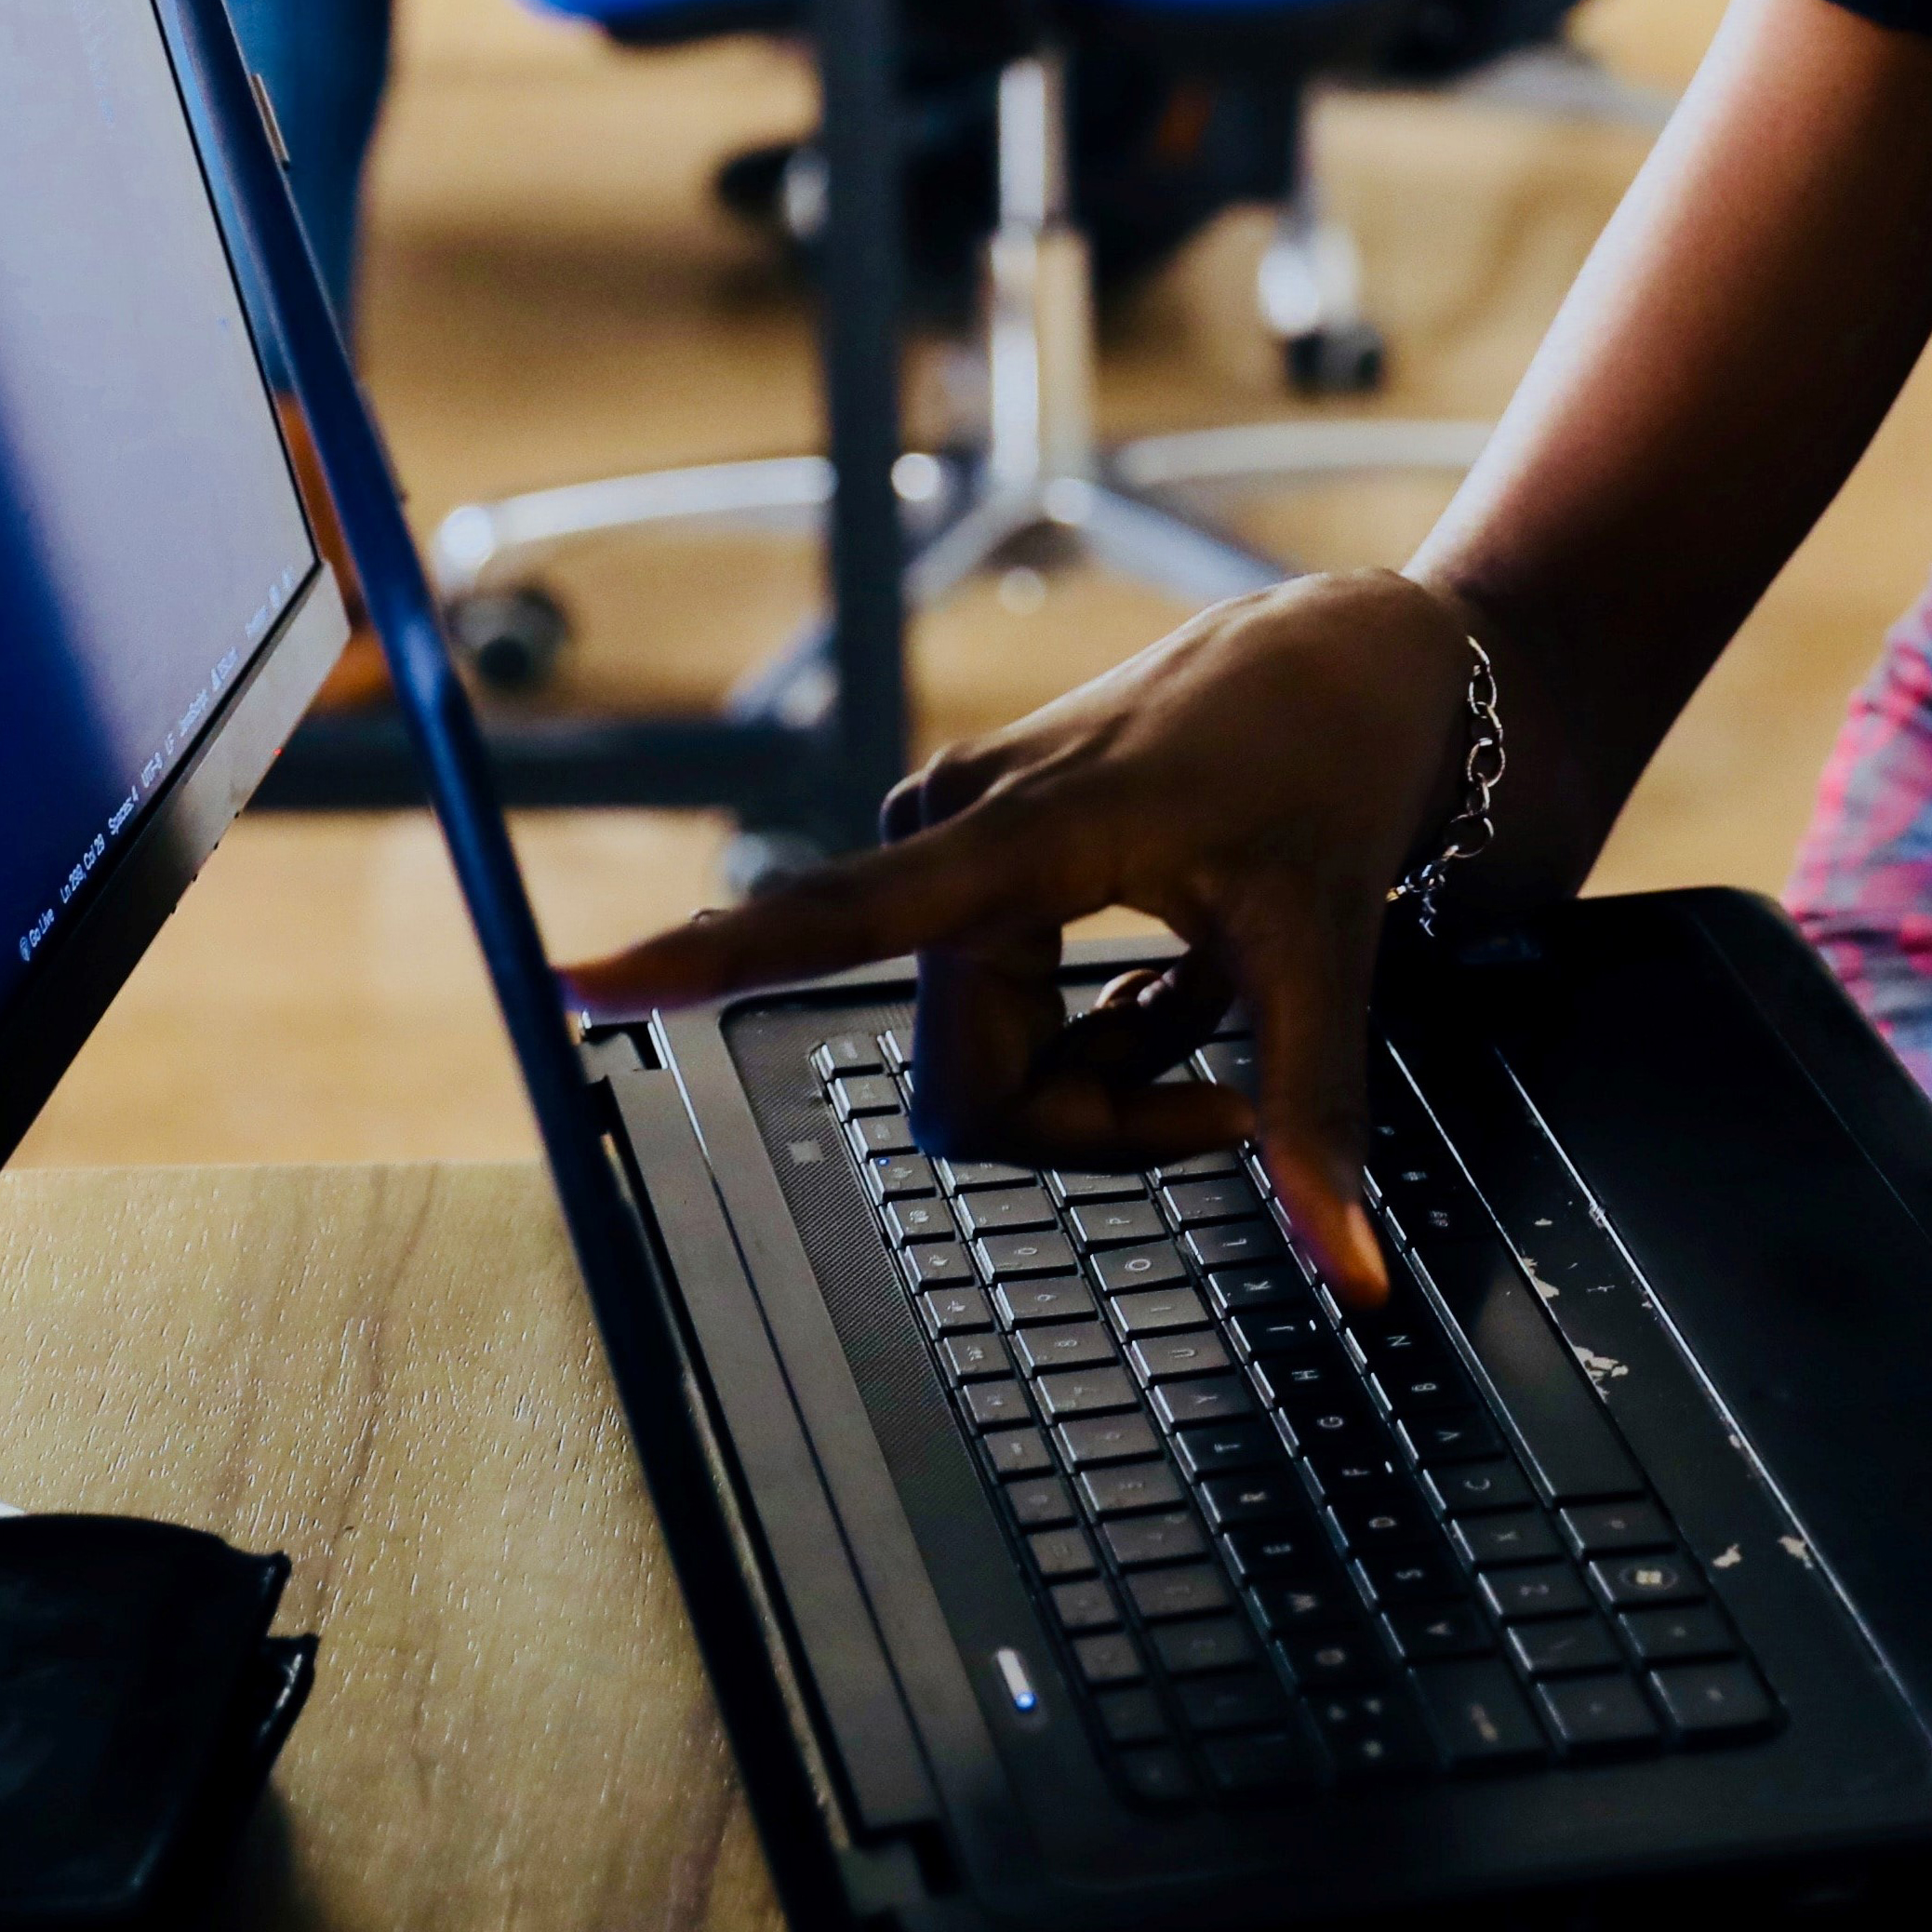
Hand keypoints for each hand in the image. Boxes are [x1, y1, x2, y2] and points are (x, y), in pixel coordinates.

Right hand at [563, 569, 1519, 1294]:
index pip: (839, 913)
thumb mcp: (1332, 942)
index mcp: (1020, 833)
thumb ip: (1315, 1111)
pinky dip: (1107, 1034)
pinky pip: (1010, 1023)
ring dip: (1111, 1074)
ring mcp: (961, 843)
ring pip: (992, 1068)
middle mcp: (956, 830)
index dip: (705, 958)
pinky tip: (1179, 973)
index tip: (577, 981)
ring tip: (1210, 990)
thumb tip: (1354, 1273)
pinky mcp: (978, 858)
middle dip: (1101, 1122)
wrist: (1355, 658)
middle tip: (1228, 1093)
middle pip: (973, 1088)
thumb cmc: (1331, 765)